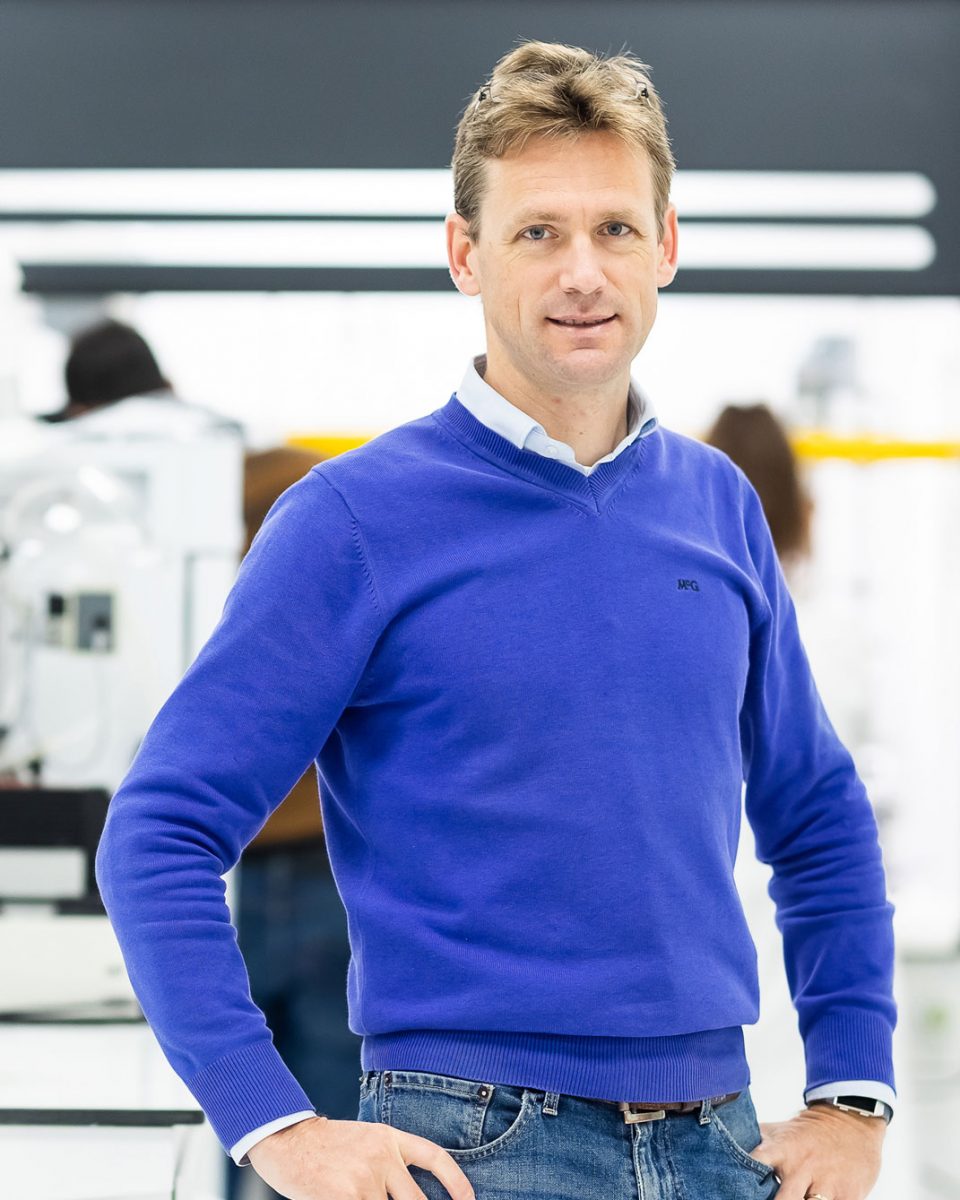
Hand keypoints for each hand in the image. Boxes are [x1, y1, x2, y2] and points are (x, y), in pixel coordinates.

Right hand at [247, 1114, 477, 1199]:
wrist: (286, 1140)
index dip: (456, 1181)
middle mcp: (383, 1156)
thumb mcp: (363, 1142)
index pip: (434, 1157)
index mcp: (389, 1138)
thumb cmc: (323, 1147)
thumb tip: (406, 1195)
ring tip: (359, 1197)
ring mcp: (366, 1179)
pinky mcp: (347, 1196)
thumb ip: (387, 1164)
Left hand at [747, 1102, 886, 1199]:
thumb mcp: (782, 1131)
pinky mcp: (848, 1196)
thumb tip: (724, 1139)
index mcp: (783, 1150)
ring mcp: (826, 1184)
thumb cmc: (811, 1131)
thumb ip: (758, 1141)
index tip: (736, 1187)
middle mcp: (802, 1168)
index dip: (748, 1171)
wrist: (853, 1121)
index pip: (759, 1160)